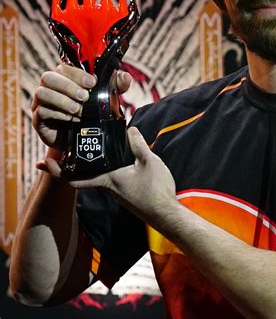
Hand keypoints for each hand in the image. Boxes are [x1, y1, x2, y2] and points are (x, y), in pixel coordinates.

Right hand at [31, 64, 131, 149]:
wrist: (82, 138)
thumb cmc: (92, 112)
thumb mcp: (107, 97)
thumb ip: (116, 85)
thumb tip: (125, 77)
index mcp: (65, 78)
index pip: (64, 67)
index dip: (77, 73)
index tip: (93, 82)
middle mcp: (50, 87)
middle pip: (48, 77)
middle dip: (68, 86)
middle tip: (85, 97)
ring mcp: (41, 102)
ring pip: (42, 93)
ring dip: (62, 100)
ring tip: (78, 109)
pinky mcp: (38, 119)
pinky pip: (41, 111)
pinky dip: (58, 114)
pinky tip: (71, 119)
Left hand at [37, 127, 177, 228]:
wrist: (165, 213)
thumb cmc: (156, 190)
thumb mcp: (149, 162)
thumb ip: (138, 144)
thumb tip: (129, 129)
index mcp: (107, 180)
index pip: (74, 178)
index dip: (57, 171)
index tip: (44, 161)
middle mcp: (106, 186)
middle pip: (80, 174)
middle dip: (69, 161)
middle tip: (63, 144)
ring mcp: (113, 189)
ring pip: (92, 174)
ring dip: (85, 162)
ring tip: (84, 144)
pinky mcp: (122, 189)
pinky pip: (104, 175)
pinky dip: (100, 164)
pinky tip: (108, 153)